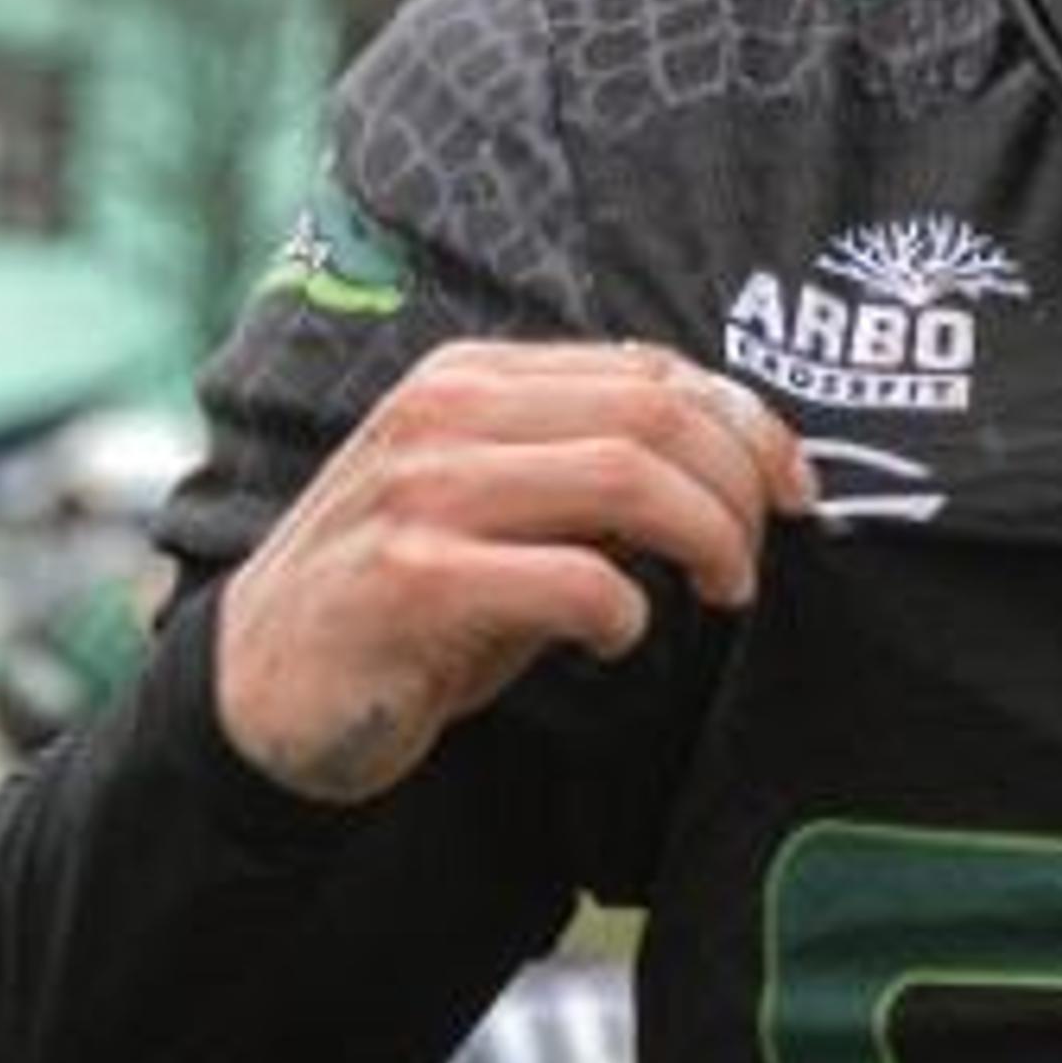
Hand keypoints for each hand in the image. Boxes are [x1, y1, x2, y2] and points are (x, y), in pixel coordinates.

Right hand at [215, 339, 814, 802]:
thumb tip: (738, 463)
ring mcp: (422, 492)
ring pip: (628, 479)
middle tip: (758, 557)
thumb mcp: (501, 508)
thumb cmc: (410, 600)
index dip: (749, 425)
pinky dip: (627, 613)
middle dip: (742, 485)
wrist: (264, 693)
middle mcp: (443, 414)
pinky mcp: (412, 581)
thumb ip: (592, 469)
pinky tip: (619, 638)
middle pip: (655, 415)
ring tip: (722, 591)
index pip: (651, 370)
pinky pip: (574, 581)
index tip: (798, 488)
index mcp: (471, 379)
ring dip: (707, 539)